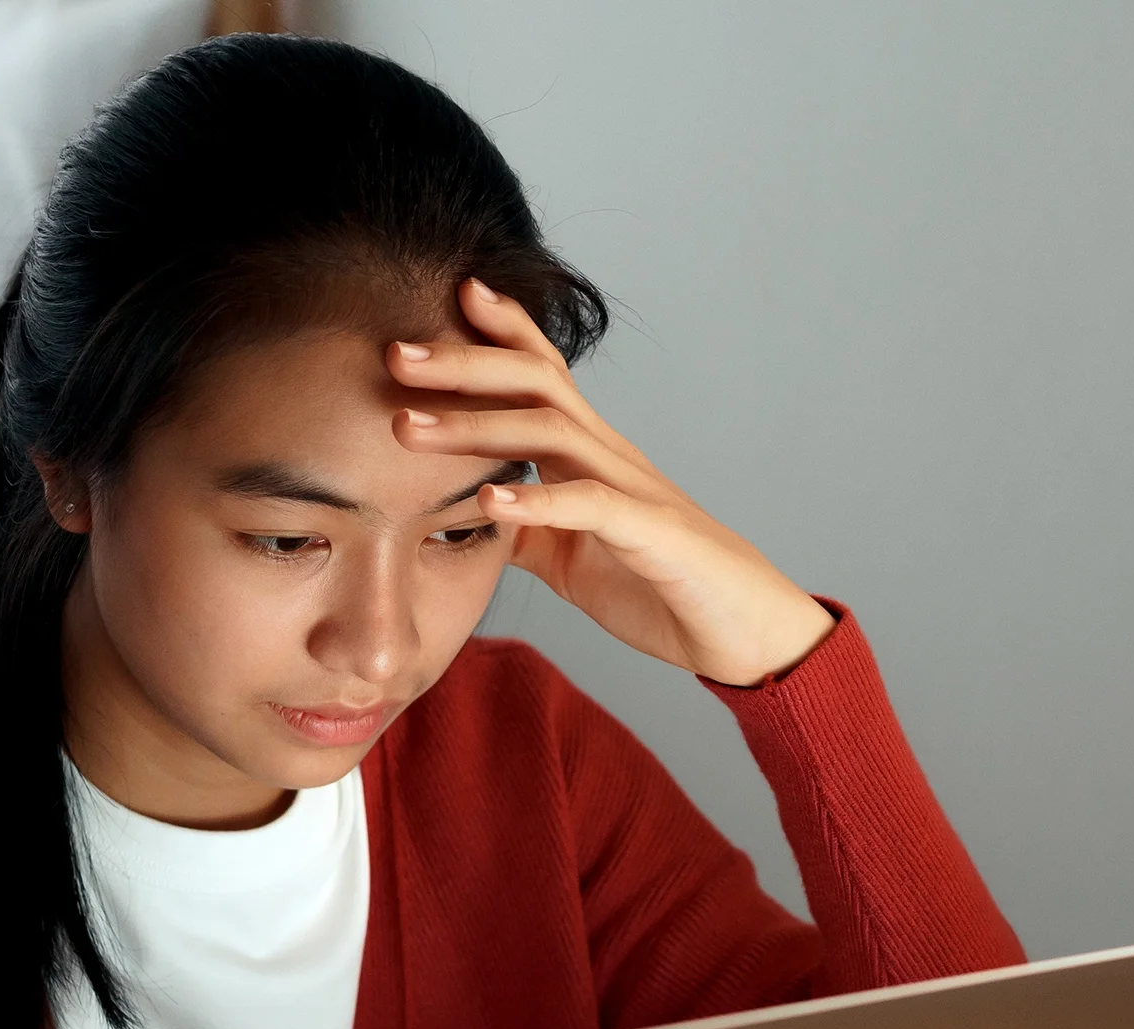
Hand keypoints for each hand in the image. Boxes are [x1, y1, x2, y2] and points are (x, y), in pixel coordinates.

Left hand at [389, 278, 836, 686]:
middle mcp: (609, 455)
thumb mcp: (567, 554)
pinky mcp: (650, 534)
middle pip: (535, 382)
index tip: (449, 293)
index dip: (500, 328)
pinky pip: (591, 506)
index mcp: (589, 454)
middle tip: (394, 352)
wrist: (740, 630)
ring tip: (408, 428)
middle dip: (463, 362)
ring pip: (551, 431)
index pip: (542, 372)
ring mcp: (632, 488)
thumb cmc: (657, 584)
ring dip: (474, 425)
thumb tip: (463, 514)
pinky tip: (491, 502)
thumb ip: (521, 526)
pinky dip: (538, 501)